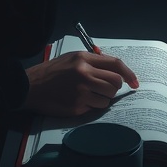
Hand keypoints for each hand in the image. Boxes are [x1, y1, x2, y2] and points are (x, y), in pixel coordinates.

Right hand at [24, 51, 138, 116]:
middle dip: (115, 88)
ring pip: (108, 98)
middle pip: (115, 82)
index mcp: (83, 59)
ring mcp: (81, 91)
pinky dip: (92, 106)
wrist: (30, 87)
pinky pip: (96, 108)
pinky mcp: (77, 106)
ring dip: (103, 98)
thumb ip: (93, 62)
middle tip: (106, 89)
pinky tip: (79, 101)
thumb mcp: (72, 58)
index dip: (129, 74)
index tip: (135, 82)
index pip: (116, 64)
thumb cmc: (52, 72)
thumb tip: (116, 71)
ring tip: (89, 94)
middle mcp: (84, 74)